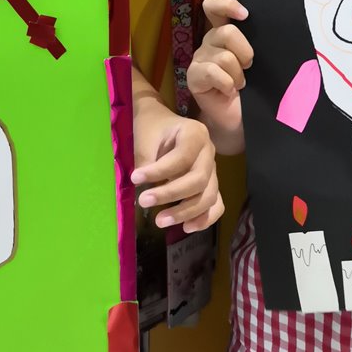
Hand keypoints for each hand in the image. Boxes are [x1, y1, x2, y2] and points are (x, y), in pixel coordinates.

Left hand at [132, 105, 222, 231]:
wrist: (158, 124)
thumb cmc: (150, 129)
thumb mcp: (144, 140)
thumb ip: (146, 164)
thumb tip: (142, 191)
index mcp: (196, 134)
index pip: (182, 158)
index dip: (159, 172)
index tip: (135, 179)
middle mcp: (209, 152)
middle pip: (198, 180)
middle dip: (171, 194)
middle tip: (144, 201)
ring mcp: (212, 170)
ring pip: (208, 196)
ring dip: (185, 211)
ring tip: (159, 221)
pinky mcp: (210, 185)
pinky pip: (216, 205)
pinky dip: (205, 218)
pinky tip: (186, 227)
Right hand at [186, 0, 252, 151]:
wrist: (243, 120)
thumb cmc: (255, 89)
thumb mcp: (261, 62)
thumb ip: (260, 42)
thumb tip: (273, 28)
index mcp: (225, 33)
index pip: (215, 7)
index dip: (227, 4)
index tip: (245, 15)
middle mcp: (210, 42)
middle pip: (227, 32)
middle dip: (245, 52)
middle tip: (250, 68)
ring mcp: (199, 59)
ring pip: (223, 56)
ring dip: (238, 74)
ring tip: (240, 85)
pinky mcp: (194, 77)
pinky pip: (211, 72)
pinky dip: (226, 83)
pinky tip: (229, 92)